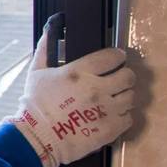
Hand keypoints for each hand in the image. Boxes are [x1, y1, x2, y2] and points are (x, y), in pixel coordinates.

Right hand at [5, 19, 135, 166]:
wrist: (36, 138)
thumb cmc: (35, 105)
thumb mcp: (36, 72)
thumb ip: (45, 49)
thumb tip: (50, 28)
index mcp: (79, 72)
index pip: (113, 56)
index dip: (117, 56)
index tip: (115, 60)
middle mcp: (96, 89)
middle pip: (128, 76)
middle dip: (124, 76)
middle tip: (117, 80)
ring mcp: (105, 110)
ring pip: (131, 97)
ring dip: (123, 97)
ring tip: (112, 100)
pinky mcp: (110, 128)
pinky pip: (129, 118)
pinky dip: (123, 116)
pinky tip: (110, 115)